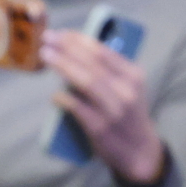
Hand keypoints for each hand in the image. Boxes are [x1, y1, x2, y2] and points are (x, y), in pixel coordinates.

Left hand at [44, 28, 165, 183]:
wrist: (139, 152)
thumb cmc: (128, 117)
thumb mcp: (129, 89)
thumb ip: (111, 73)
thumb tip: (79, 53)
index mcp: (133, 75)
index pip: (104, 52)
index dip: (81, 41)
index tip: (62, 33)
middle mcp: (125, 90)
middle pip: (92, 63)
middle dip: (67, 48)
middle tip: (47, 38)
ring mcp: (112, 109)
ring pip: (85, 81)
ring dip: (63, 66)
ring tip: (46, 56)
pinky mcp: (100, 128)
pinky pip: (78, 109)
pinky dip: (65, 99)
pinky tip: (54, 95)